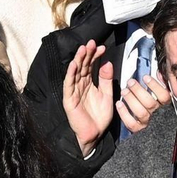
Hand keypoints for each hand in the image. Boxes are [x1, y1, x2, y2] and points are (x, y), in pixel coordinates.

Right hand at [64, 41, 114, 157]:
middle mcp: (80, 85)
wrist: (95, 134)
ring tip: (83, 49)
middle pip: (82, 66)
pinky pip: (69, 85)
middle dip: (87, 54)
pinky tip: (74, 65)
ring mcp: (74, 91)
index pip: (91, 66)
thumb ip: (106, 80)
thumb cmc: (99, 117)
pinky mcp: (69, 99)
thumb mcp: (107, 95)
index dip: (95, 56)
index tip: (102, 47)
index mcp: (89, 84)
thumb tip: (107, 63)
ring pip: (75, 72)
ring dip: (78, 60)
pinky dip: (71, 75)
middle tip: (92, 43)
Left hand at [116, 74, 171, 134]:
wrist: (155, 130)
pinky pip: (131, 123)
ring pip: (140, 112)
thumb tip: (159, 73)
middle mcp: (158, 115)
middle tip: (130, 82)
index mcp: (165, 105)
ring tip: (124, 91)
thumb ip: (162, 84)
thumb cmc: (156, 107)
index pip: (164, 96)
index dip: (155, 86)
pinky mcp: (139, 129)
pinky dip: (124, 113)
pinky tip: (119, 104)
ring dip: (131, 99)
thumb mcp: (162, 95)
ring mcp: (148, 123)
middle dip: (138, 90)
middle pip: (150, 103)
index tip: (145, 77)